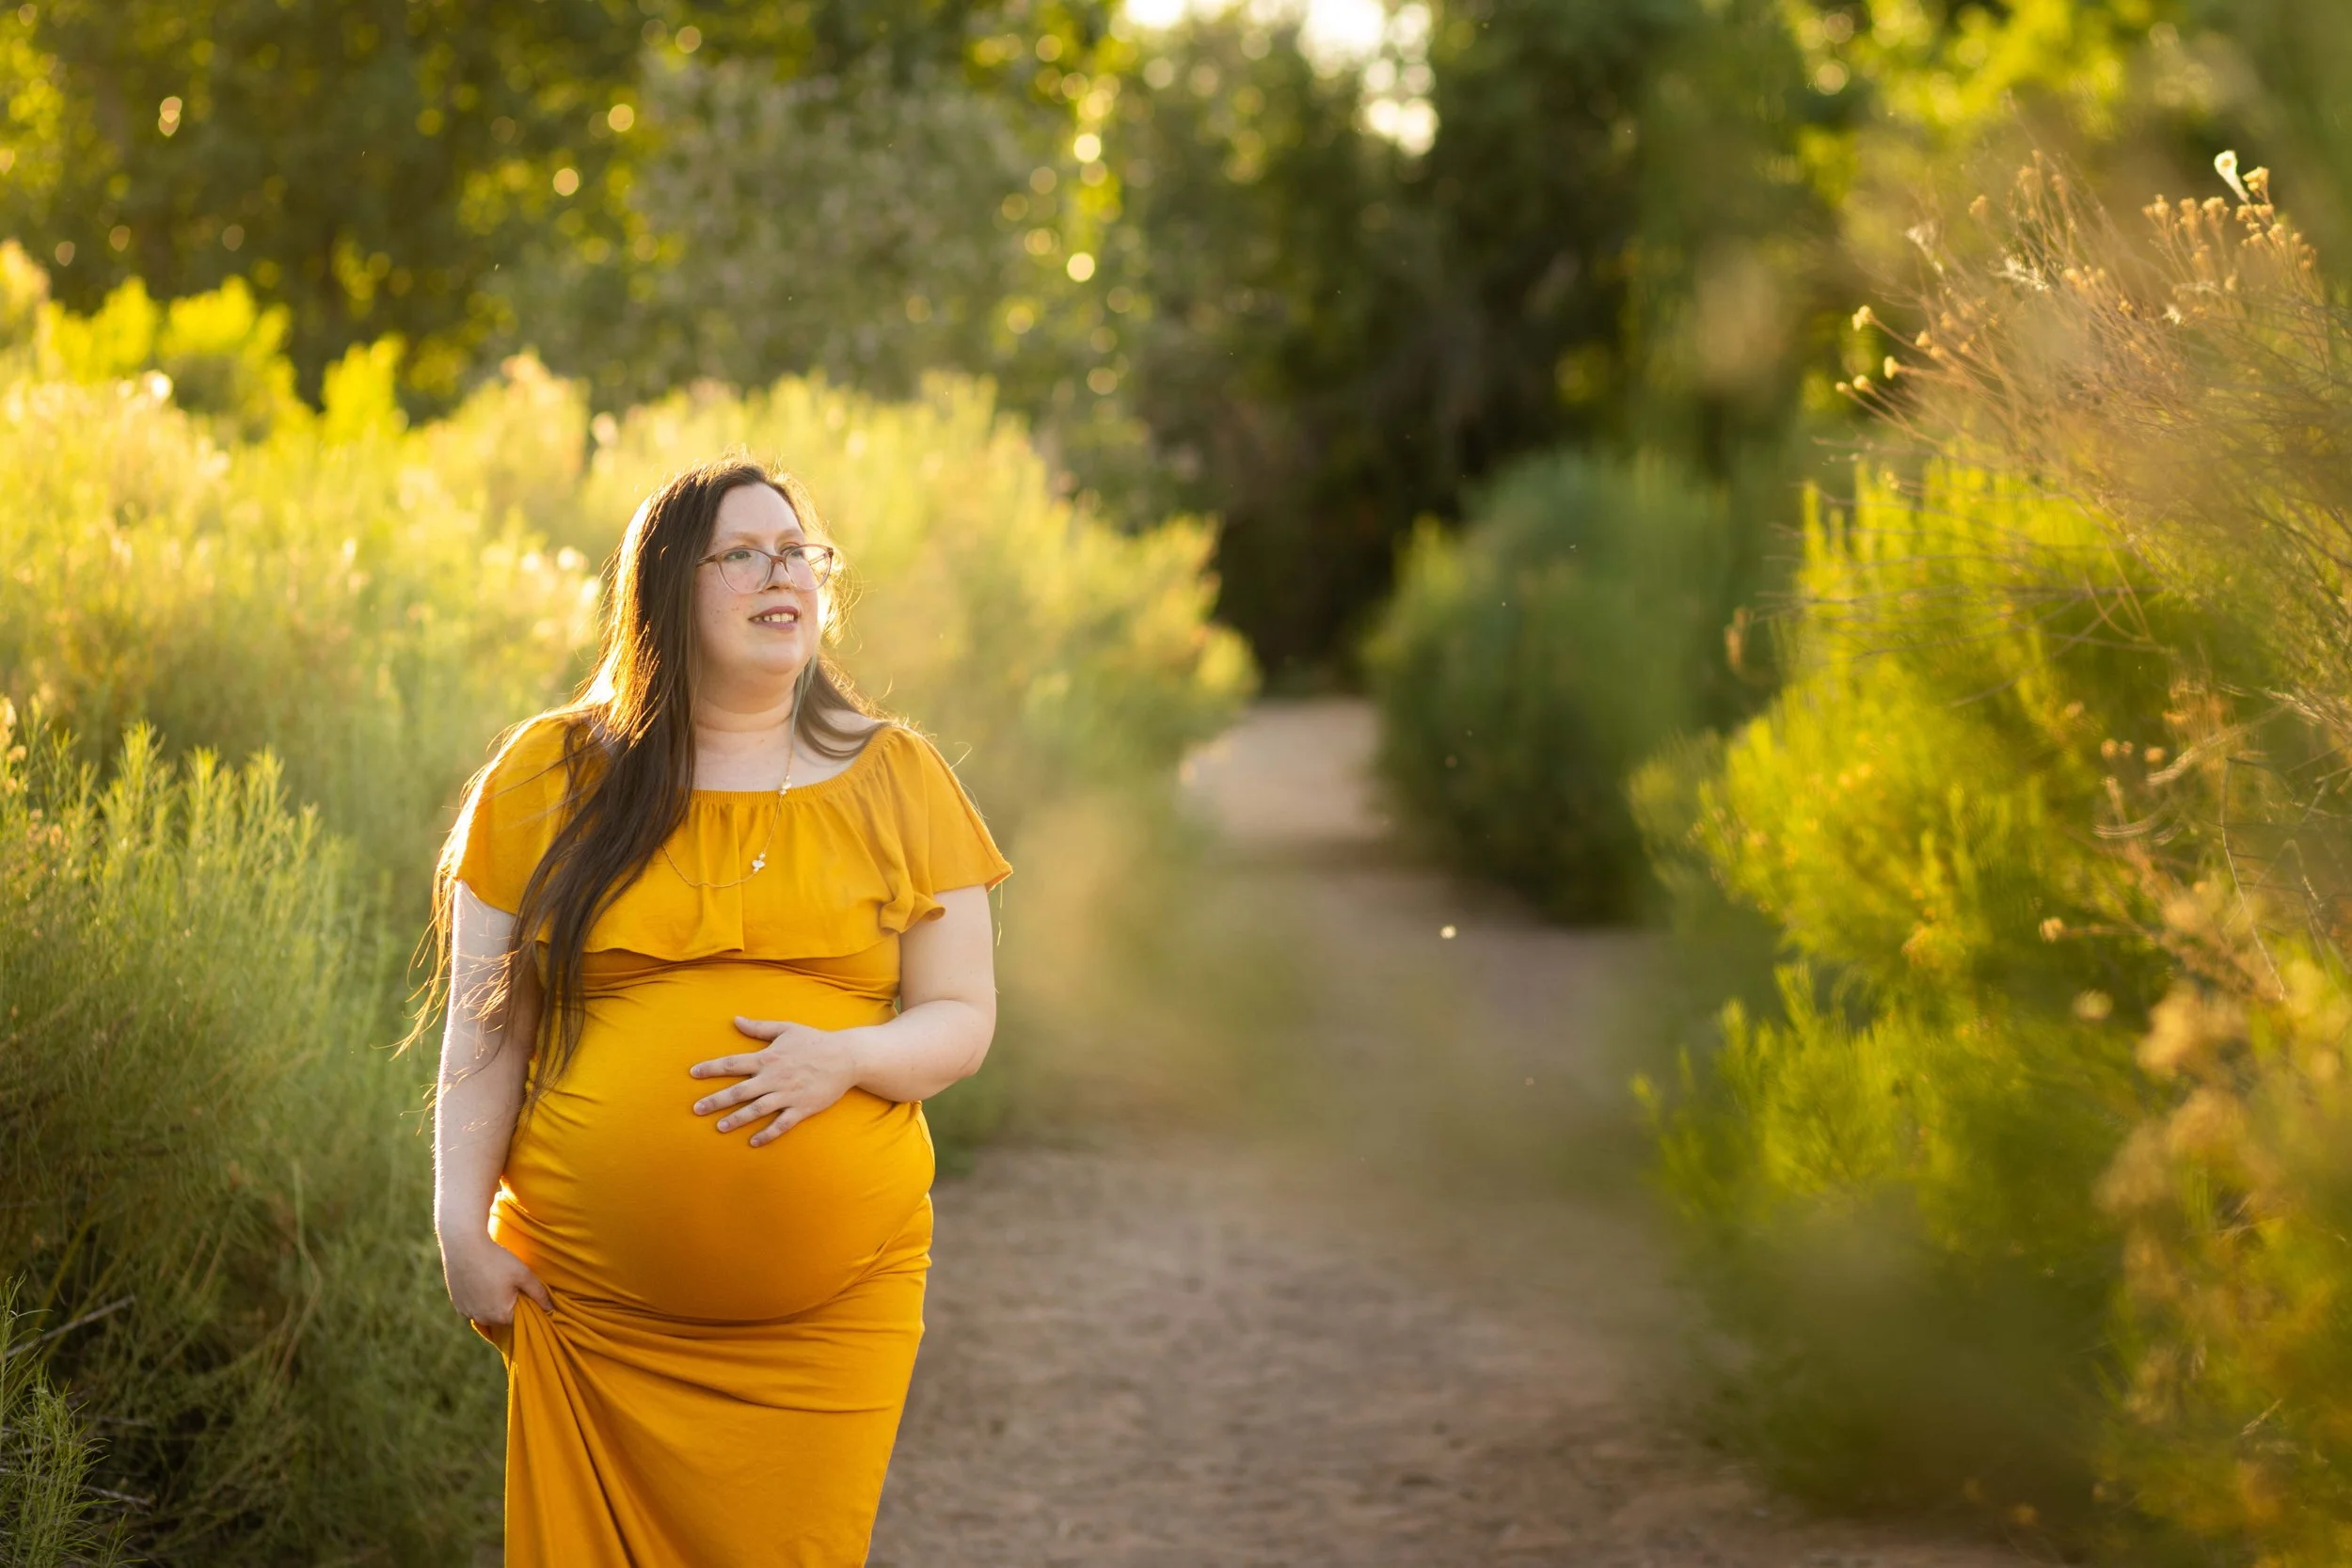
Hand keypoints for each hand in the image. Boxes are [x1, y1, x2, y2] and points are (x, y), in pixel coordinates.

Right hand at [441, 1231, 552, 1324]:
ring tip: (494, 1280)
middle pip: (502, 1318)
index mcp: (500, 1315)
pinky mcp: (457, 1304)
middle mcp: (482, 1319)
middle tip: (509, 1282)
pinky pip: (473, 1307)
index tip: (523, 1289)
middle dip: (508, 1304)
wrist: (463, 1246)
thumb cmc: (496, 1260)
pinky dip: (479, 1299)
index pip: (520, 1319)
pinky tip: (482, 1281)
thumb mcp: (523, 1274)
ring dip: (492, 1302)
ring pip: (486, 1312)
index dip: (525, 1304)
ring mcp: (467, 1313)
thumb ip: (539, 1293)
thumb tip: (550, 1308)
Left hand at [689, 1018, 861, 1146]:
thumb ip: (759, 1028)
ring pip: (756, 1110)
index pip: (733, 1063)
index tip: (693, 1073)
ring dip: (736, 1119)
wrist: (846, 1057)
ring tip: (720, 1127)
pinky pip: (781, 1124)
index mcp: (768, 1058)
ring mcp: (787, 1095)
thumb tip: (736, 1020)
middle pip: (739, 1091)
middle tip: (697, 1109)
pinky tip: (753, 1142)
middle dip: (716, 1100)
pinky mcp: (802, 1108)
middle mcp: (774, 1078)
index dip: (711, 1068)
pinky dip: (767, 1134)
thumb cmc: (815, 1041)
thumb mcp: (786, 1029)